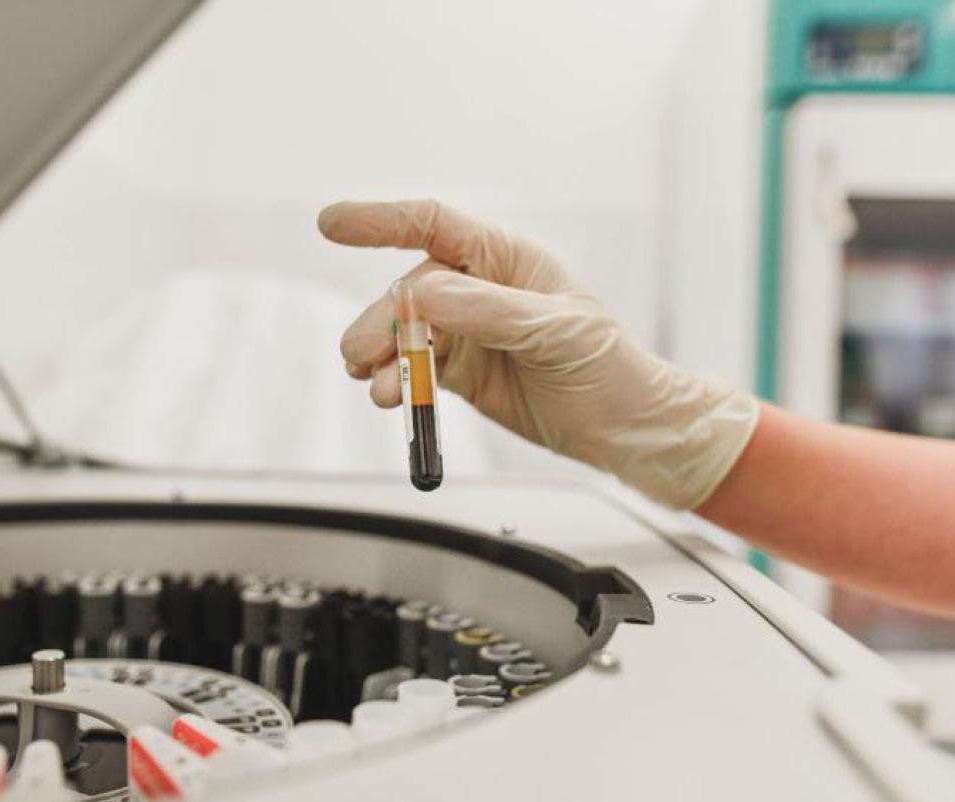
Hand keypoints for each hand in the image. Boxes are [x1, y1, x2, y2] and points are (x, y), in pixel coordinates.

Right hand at [319, 199, 757, 508]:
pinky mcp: (460, 370)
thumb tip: (423, 295)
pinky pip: (412, 368)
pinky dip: (393, 381)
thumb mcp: (556, 331)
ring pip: (403, 333)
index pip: (434, 225)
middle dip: (380, 320)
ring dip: (380, 356)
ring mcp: (467, 329)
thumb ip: (488, 311)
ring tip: (375, 386)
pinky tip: (387, 396)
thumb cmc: (607, 367)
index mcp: (507, 259)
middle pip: (409, 290)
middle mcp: (481, 287)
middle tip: (362, 355)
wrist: (623, 429)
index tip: (331, 223)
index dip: (380, 220)